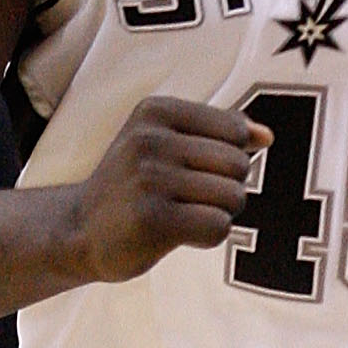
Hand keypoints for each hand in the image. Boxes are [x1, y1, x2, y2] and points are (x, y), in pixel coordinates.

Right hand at [70, 97, 267, 283]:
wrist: (79, 230)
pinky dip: (208, 237)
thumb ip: (219, 134)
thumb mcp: (165, 142)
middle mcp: (150, 139)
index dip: (229, 159)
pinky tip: (178, 234)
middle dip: (226, 189)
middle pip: (239, 166)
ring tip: (182, 215)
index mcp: (155, 110)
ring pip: (233, 197)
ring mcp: (150, 180)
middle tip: (188, 199)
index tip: (194, 171)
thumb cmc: (134, 186)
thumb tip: (268, 136)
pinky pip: (218, 227)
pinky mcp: (153, 220)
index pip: (235, 130)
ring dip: (218, 214)